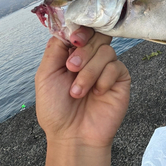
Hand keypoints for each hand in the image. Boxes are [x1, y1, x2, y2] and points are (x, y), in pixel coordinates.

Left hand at [35, 29, 130, 150]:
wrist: (73, 136)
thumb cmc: (56, 110)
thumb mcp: (45, 76)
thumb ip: (54, 49)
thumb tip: (66, 28)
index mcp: (72, 54)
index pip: (81, 31)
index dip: (80, 30)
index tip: (74, 40)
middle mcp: (91, 58)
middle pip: (96, 36)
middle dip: (83, 51)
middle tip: (72, 68)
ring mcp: (107, 68)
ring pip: (106, 51)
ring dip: (89, 71)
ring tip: (78, 91)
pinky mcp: (120, 79)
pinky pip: (116, 66)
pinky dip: (103, 79)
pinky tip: (97, 93)